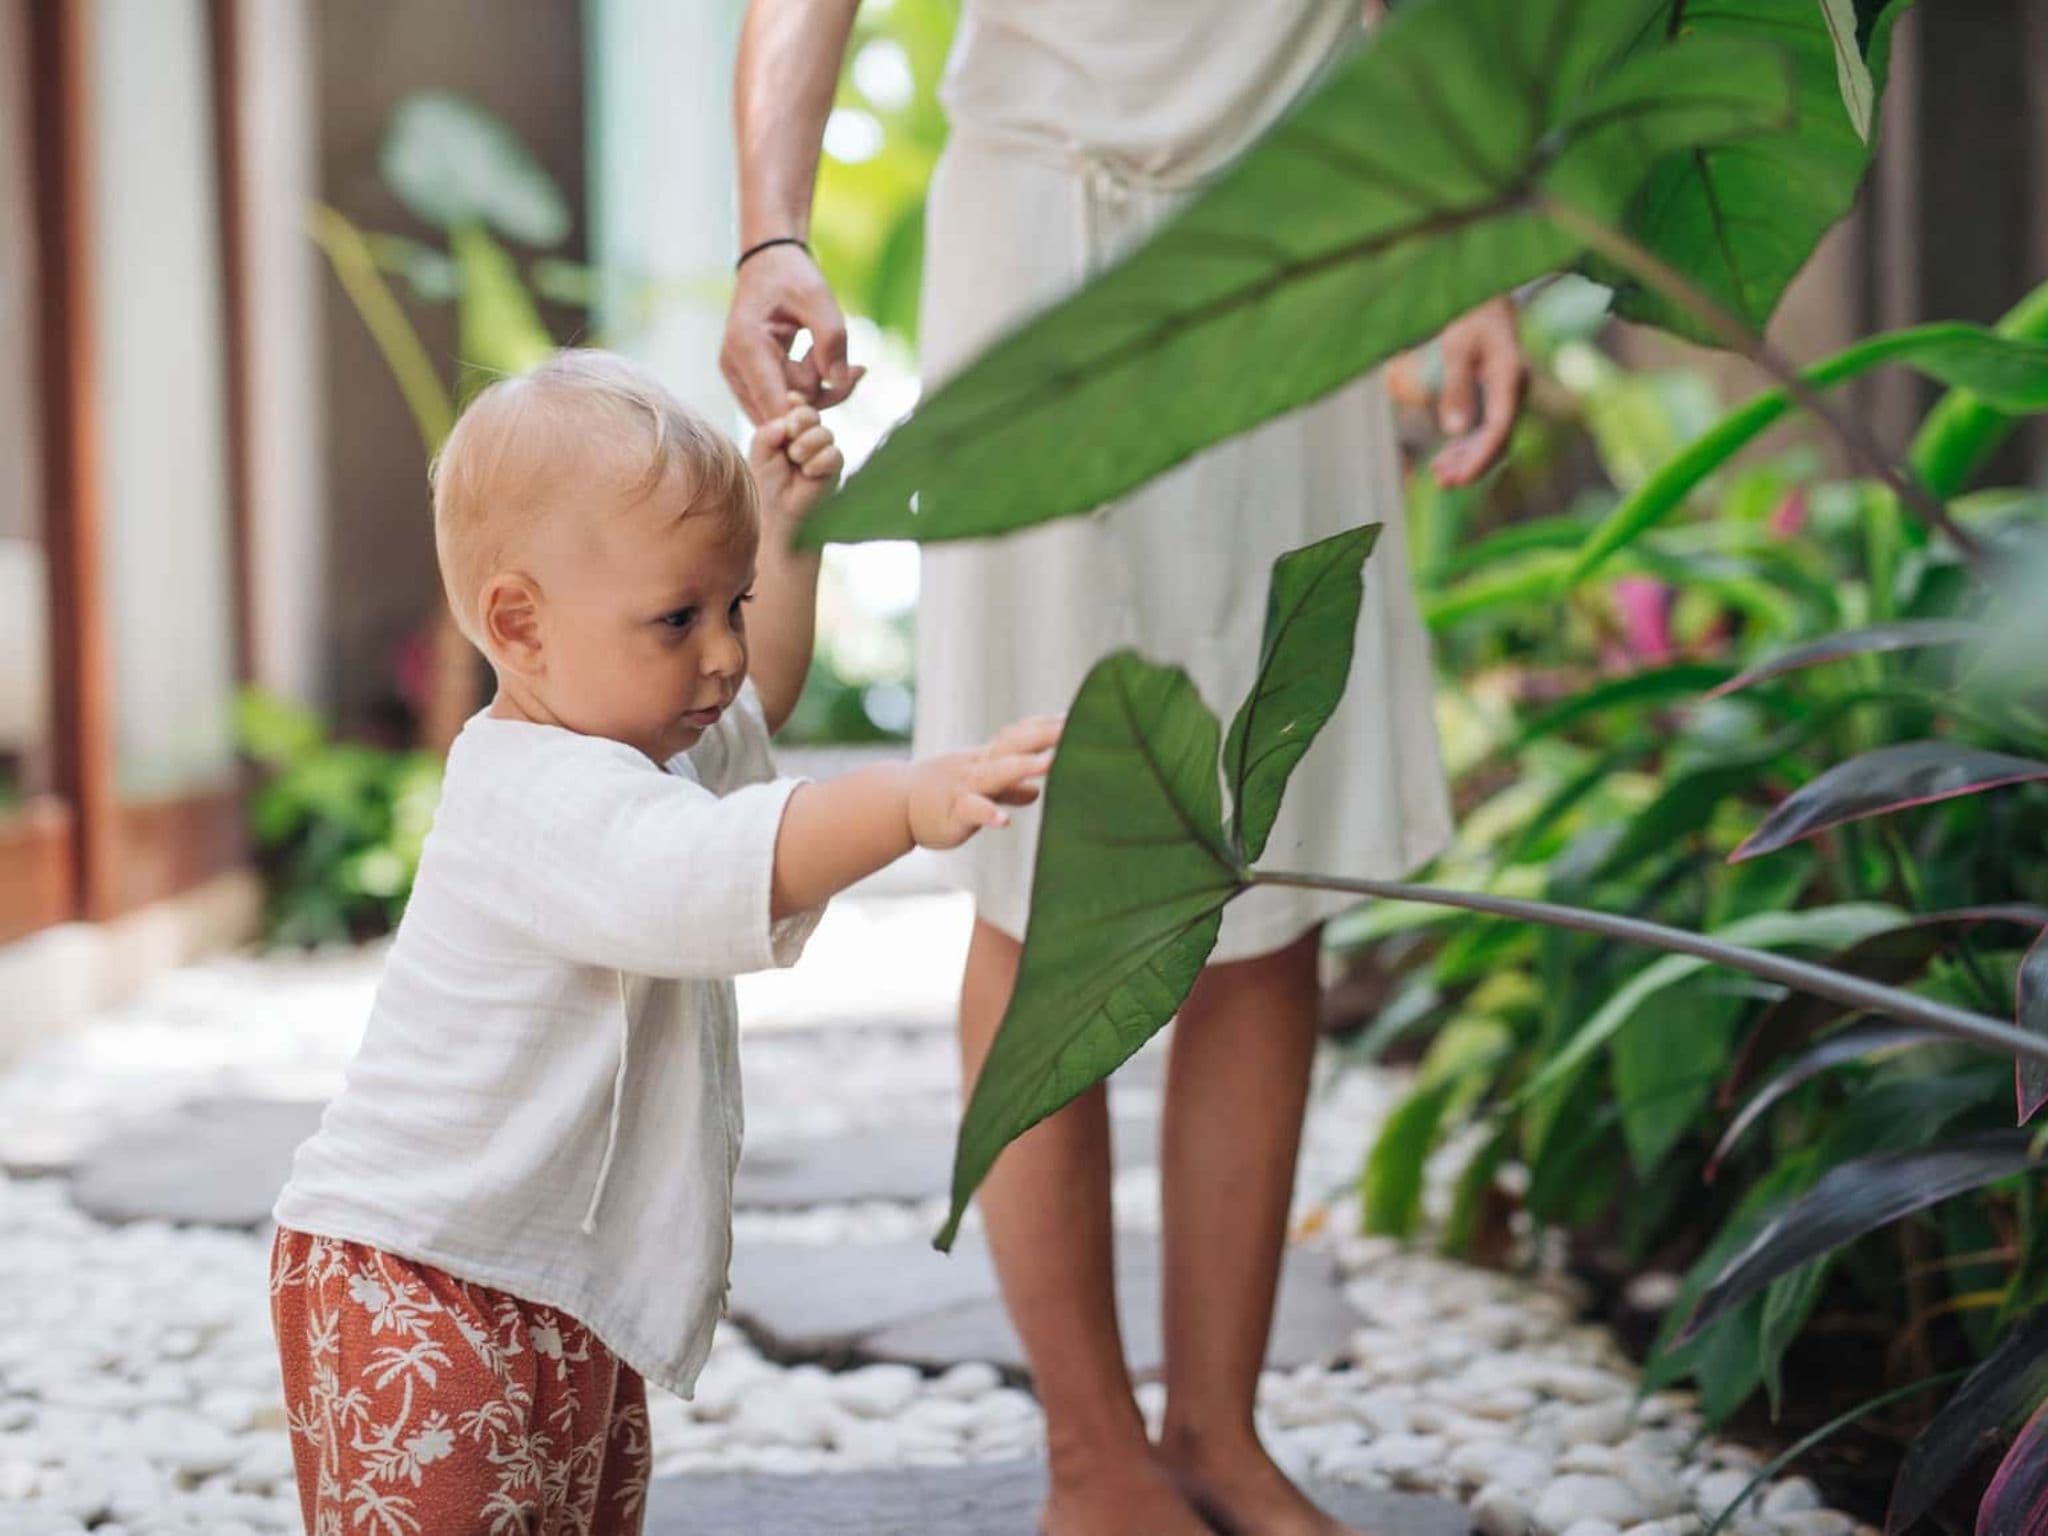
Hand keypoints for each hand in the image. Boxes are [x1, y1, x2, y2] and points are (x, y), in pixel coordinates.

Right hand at [721, 243, 865, 423]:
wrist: (769, 262)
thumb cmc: (791, 274)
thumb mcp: (818, 297)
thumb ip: (831, 338)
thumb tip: (840, 382)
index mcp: (746, 345)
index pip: (774, 405)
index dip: (807, 417)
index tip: (845, 396)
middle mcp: (735, 368)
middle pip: (783, 412)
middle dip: (822, 395)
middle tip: (856, 368)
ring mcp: (741, 377)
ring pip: (787, 409)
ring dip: (820, 389)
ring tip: (841, 357)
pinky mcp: (752, 381)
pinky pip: (787, 401)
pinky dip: (814, 387)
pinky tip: (835, 365)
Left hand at [751, 393, 844, 523]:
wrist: (779, 511)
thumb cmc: (768, 482)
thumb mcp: (760, 452)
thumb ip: (768, 432)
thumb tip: (786, 423)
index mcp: (790, 428)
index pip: (797, 406)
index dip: (794, 405)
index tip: (788, 411)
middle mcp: (808, 436)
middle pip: (811, 414)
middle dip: (799, 422)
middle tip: (789, 436)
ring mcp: (823, 450)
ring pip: (824, 433)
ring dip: (807, 445)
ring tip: (796, 459)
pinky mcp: (834, 467)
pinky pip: (834, 454)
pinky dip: (819, 461)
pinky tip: (809, 472)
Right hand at [905, 715, 1062, 849]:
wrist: (896, 803)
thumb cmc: (942, 794)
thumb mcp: (979, 787)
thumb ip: (1009, 788)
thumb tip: (1036, 790)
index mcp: (987, 758)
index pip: (1019, 735)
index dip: (1046, 726)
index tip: (1077, 715)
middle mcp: (979, 766)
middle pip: (1013, 744)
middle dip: (1043, 735)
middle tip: (1072, 726)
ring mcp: (965, 787)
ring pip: (995, 772)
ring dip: (1022, 766)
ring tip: (1050, 763)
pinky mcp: (953, 812)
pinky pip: (971, 810)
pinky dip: (988, 813)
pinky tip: (1005, 821)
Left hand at [1429, 296, 1524, 487]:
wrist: (1486, 295)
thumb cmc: (1470, 315)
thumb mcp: (1456, 347)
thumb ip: (1456, 388)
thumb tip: (1454, 432)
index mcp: (1510, 375)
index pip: (1500, 428)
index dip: (1480, 457)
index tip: (1459, 478)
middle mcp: (1516, 388)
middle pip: (1499, 439)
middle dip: (1472, 465)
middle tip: (1441, 483)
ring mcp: (1510, 394)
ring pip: (1492, 438)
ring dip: (1467, 459)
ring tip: (1437, 475)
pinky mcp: (1500, 396)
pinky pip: (1487, 429)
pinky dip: (1467, 445)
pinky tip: (1444, 459)